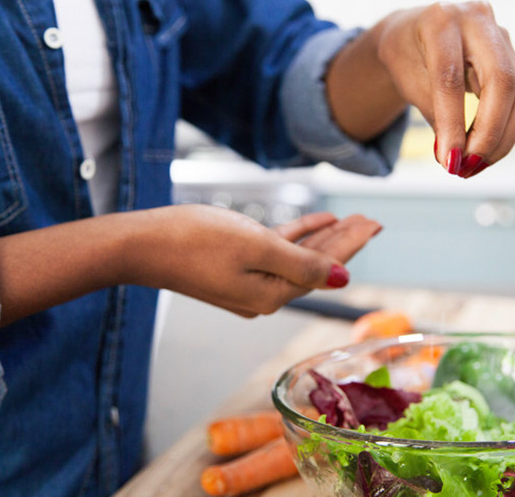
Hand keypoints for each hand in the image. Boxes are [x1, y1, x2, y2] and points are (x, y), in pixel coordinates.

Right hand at [0, 205, 380, 324]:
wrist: (140, 245)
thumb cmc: (195, 241)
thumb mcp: (256, 248)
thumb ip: (302, 263)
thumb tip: (342, 278)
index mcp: (272, 295)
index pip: (324, 269)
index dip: (351, 245)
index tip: (375, 225)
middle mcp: (264, 294)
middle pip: (315, 265)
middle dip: (344, 242)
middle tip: (371, 220)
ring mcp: (249, 281)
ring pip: (298, 257)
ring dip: (324, 238)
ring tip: (351, 219)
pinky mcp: (235, 266)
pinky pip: (276, 250)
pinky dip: (297, 235)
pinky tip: (317, 221)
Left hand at [326, 1, 514, 177]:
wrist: (416, 33)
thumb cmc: (407, 56)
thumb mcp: (407, 81)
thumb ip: (433, 113)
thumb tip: (455, 157)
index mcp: (440, 20)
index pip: (451, 77)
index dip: (453, 123)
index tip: (449, 161)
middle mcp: (478, 20)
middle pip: (501, 82)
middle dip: (488, 135)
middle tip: (467, 168)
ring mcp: (503, 36)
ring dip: (500, 140)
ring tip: (474, 166)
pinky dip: (505, 132)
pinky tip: (486, 152)